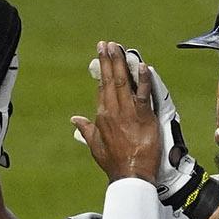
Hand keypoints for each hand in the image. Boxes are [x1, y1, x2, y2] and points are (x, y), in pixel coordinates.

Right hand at [73, 42, 160, 182]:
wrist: (131, 175)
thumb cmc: (114, 163)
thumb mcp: (95, 146)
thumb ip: (86, 129)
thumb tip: (74, 119)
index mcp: (102, 117)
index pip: (102, 89)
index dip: (102, 71)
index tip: (102, 57)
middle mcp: (113, 111)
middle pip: (109, 80)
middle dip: (108, 60)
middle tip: (106, 44)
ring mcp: (129, 113)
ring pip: (123, 82)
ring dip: (121, 63)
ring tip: (118, 47)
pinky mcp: (144, 117)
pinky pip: (143, 94)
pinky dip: (142, 79)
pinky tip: (142, 66)